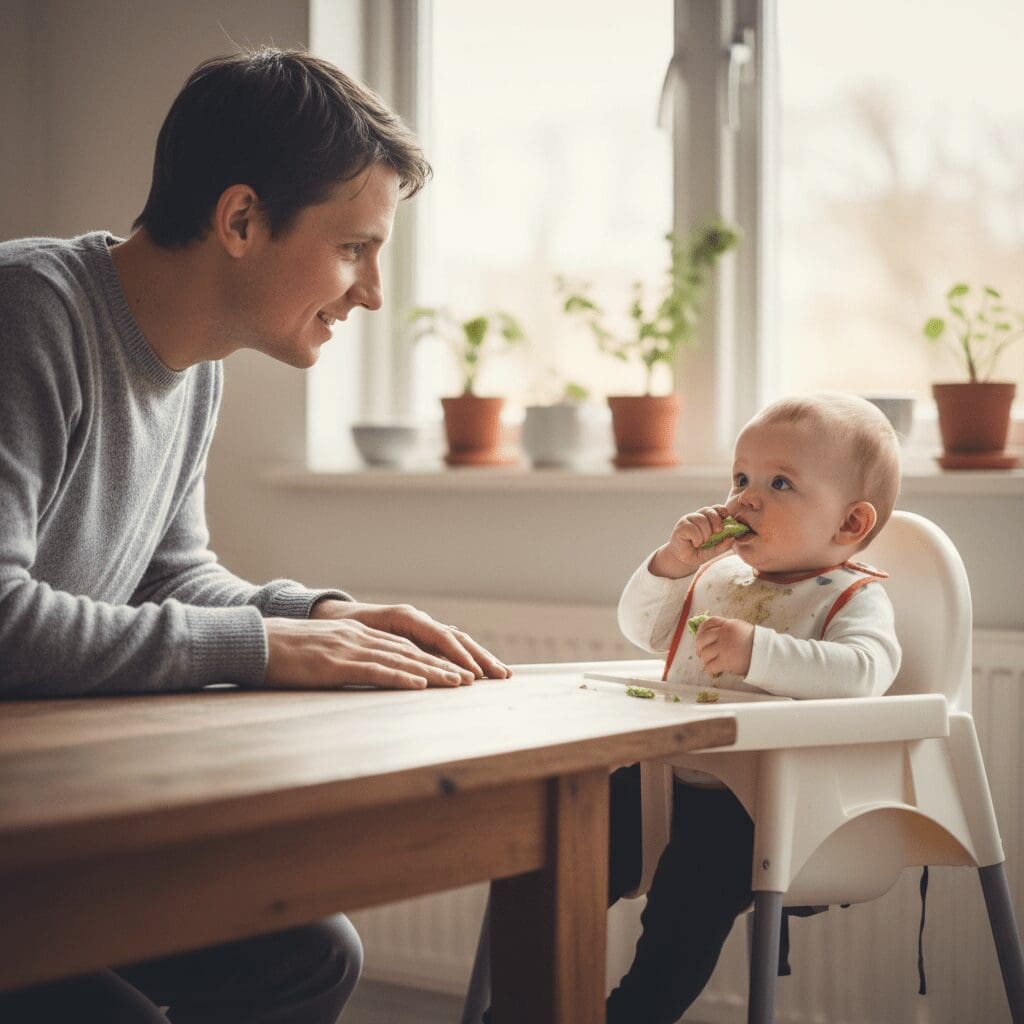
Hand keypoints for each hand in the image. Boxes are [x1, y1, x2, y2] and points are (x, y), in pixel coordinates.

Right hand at [262, 599, 511, 690]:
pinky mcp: (336, 664)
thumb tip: (369, 674)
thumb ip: (349, 658)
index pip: (408, 646)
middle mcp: (361, 637)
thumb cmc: (286, 654)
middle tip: (476, 679)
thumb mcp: (324, 653)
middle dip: (447, 664)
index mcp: (360, 634)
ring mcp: (350, 648)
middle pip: (414, 651)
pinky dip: (401, 678)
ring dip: (434, 673)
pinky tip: (420, 685)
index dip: (438, 657)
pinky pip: (375, 670)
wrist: (254, 642)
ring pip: (402, 659)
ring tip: (460, 684)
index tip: (464, 670)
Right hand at [649, 504, 734, 578]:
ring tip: (702, 542)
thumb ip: (723, 544)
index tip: (726, 516)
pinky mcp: (680, 527)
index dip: (721, 510)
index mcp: (706, 519)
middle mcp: (697, 517)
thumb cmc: (699, 552)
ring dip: (706, 534)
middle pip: (709, 511)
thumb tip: (732, 537)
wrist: (683, 561)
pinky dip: (697, 538)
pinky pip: (692, 529)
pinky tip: (695, 543)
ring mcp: (687, 520)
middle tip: (718, 532)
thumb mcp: (714, 550)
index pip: (715, 508)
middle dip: (716, 521)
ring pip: (701, 519)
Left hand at [693, 616, 754, 677]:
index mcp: (728, 625)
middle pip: (702, 638)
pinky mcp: (725, 661)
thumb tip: (710, 633)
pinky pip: (710, 666)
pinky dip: (709, 669)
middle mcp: (724, 634)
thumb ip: (727, 628)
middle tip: (700, 652)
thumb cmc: (755, 643)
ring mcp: (724, 648)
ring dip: (705, 659)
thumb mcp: (741, 628)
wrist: (767, 654)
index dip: (700, 630)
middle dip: (698, 646)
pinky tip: (714, 670)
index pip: (708, 623)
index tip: (699, 637)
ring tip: (709, 662)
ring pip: (705, 653)